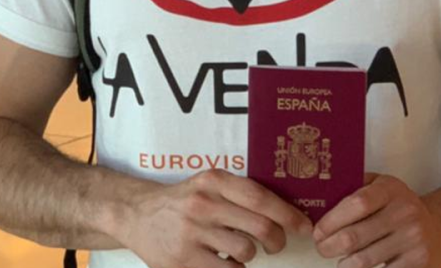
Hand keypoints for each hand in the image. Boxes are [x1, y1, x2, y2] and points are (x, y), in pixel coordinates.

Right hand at [115, 168, 312, 267]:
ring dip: (250, 256)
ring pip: (246, 251)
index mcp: (213, 181)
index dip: (288, 215)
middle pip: (261, 227)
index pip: (261, 198)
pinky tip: (222, 261)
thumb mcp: (207, 185)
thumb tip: (286, 211)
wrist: (136, 215)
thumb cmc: (182, 202)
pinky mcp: (183, 260)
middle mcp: (203, 204)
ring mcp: (191, 233)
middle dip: (277, 240)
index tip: (303, 227)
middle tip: (275, 245)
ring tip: (238, 251)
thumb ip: (240, 193)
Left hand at [313, 173, 440, 267]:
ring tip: (339, 260)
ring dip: (343, 264)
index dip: (331, 220)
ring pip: (364, 260)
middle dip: (329, 246)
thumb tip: (321, 194)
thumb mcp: (384, 186)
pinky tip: (356, 267)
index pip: (356, 204)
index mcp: (391, 190)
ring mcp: (413, 240)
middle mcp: (404, 213)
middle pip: (355, 236)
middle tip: (322, 248)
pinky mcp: (418, 264)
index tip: (318, 230)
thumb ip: (356, 185)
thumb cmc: (402, 207)